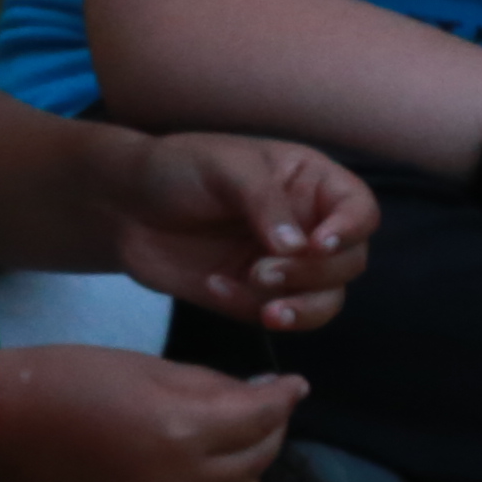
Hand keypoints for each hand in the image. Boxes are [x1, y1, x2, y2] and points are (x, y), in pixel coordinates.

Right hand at [0, 342, 298, 481]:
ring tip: (226, 450)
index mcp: (183, 429)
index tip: (291, 385)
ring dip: (240, 473)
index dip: (282, 396)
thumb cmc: (66, 380)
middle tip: (259, 414)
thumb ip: (212, 386)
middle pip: (255, 460)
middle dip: (265, 431)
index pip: (262, 417)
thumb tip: (266, 394)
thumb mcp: (146, 367)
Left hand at [108, 132, 375, 332]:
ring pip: (327, 299)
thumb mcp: (223, 167)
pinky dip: (256, 309)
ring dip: (302, 307)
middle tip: (263, 269)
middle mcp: (309, 226)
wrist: (122, 205)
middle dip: (313, 273)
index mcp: (312, 184)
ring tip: (262, 305)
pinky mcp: (257, 294)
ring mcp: (287, 265)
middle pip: (350, 262)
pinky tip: (215, 286)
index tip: (317, 244)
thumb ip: (264, 202)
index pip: (360, 210)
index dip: (350, 230)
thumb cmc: (177, 168)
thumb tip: (299, 247)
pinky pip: (279, 314)